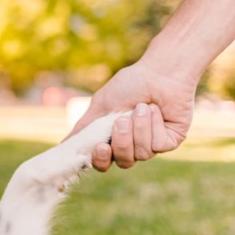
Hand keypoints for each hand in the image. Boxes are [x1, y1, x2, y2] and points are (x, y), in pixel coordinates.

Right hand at [68, 60, 195, 170]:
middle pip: (123, 162)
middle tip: (120, 122)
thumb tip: (63, 147)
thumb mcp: (100, 106)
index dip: (101, 159)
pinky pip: (158, 145)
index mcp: (114, 139)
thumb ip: (84, 128)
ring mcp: (152, 145)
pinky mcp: (170, 140)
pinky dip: (153, 125)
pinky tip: (155, 109)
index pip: (103, 162)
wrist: (159, 72)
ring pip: (142, 154)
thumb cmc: (130, 85)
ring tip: (141, 107)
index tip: (100, 147)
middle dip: (122, 143)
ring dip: (138, 128)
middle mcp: (133, 146)